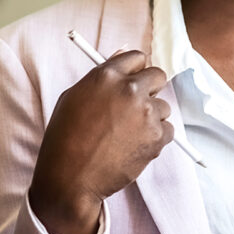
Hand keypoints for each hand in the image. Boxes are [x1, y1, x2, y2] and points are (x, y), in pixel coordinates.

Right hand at [28, 50, 172, 233]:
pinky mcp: (157, 136)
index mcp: (106, 76)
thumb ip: (102, 77)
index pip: (137, 58)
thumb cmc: (66, 139)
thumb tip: (121, 56)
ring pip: (163, 107)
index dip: (136, 71)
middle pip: (158, 76)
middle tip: (136, 107)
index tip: (134, 80)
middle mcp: (129, 90)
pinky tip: (133, 147)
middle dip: (150, 89)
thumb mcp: (74, 98)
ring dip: (151, 118)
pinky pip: (167, 130)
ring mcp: (146, 113)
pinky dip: (155, 138)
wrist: (71, 177)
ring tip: (127, 135)